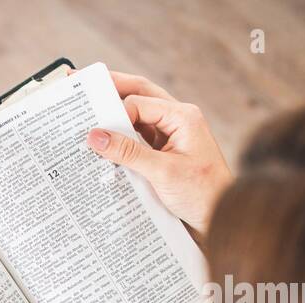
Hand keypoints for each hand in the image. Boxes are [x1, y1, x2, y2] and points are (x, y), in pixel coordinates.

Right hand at [85, 70, 232, 236]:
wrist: (220, 216)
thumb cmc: (202, 193)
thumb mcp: (162, 172)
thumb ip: (128, 152)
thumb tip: (96, 137)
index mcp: (183, 117)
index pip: (140, 103)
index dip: (116, 113)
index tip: (94, 130)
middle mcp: (178, 119)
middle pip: (140, 94)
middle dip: (113, 88)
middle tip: (84, 83)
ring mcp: (172, 133)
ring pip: (138, 113)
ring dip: (116, 111)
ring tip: (90, 107)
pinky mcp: (165, 149)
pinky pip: (139, 135)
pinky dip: (121, 134)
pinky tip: (105, 138)